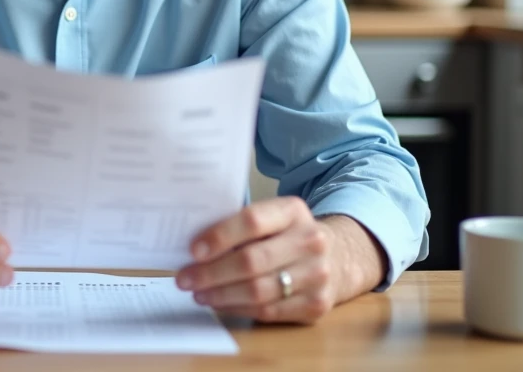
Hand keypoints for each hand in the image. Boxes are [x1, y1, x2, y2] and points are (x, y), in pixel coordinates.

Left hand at [175, 197, 381, 323]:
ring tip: (198, 293)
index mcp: (294, 211)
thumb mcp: (273, 217)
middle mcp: (311, 241)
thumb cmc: (288, 235)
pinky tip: (220, 303)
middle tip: (184, 278)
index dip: (220, 236)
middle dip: (211, 273)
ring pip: (258, 291)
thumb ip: (240, 224)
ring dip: (220, 295)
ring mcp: (317, 275)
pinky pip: (268, 312)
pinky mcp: (316, 305)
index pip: (252, 220)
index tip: (193, 250)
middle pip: (251, 261)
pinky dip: (238, 309)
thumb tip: (194, 246)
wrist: (338, 258)